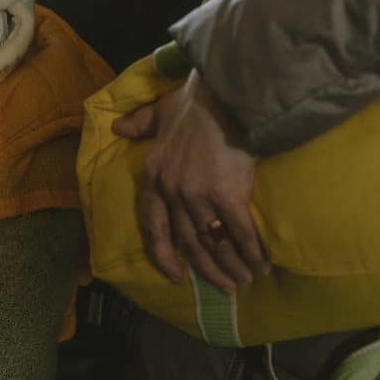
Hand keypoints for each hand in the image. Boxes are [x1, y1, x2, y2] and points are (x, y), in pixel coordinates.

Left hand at [112, 71, 267, 292]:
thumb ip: (139, 124)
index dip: (162, 254)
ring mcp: (196, 196)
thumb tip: (117, 127)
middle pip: (186, 241)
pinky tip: (262, 263)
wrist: (226, 94)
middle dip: (206, 268)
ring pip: (211, 242)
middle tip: (224, 285)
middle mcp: (171, 192)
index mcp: (153, 177)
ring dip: (229, 266)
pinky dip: (250, 251)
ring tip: (244, 281)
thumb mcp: (158, 111)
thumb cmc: (195, 101)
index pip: (152, 225)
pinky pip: (237, 232)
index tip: (175, 274)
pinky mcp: (226, 195)